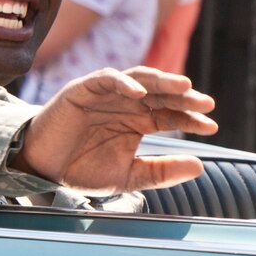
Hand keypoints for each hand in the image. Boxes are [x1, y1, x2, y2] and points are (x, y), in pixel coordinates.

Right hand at [12, 67, 218, 193]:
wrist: (42, 170)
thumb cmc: (83, 169)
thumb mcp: (128, 176)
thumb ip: (161, 172)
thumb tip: (200, 167)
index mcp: (139, 121)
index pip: (171, 114)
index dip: (191, 118)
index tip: (212, 126)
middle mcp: (126, 103)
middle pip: (162, 94)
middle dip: (185, 98)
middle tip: (206, 104)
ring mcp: (106, 94)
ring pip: (139, 79)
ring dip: (162, 81)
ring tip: (184, 87)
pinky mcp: (83, 89)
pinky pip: (106, 79)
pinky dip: (124, 82)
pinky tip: (141, 93)